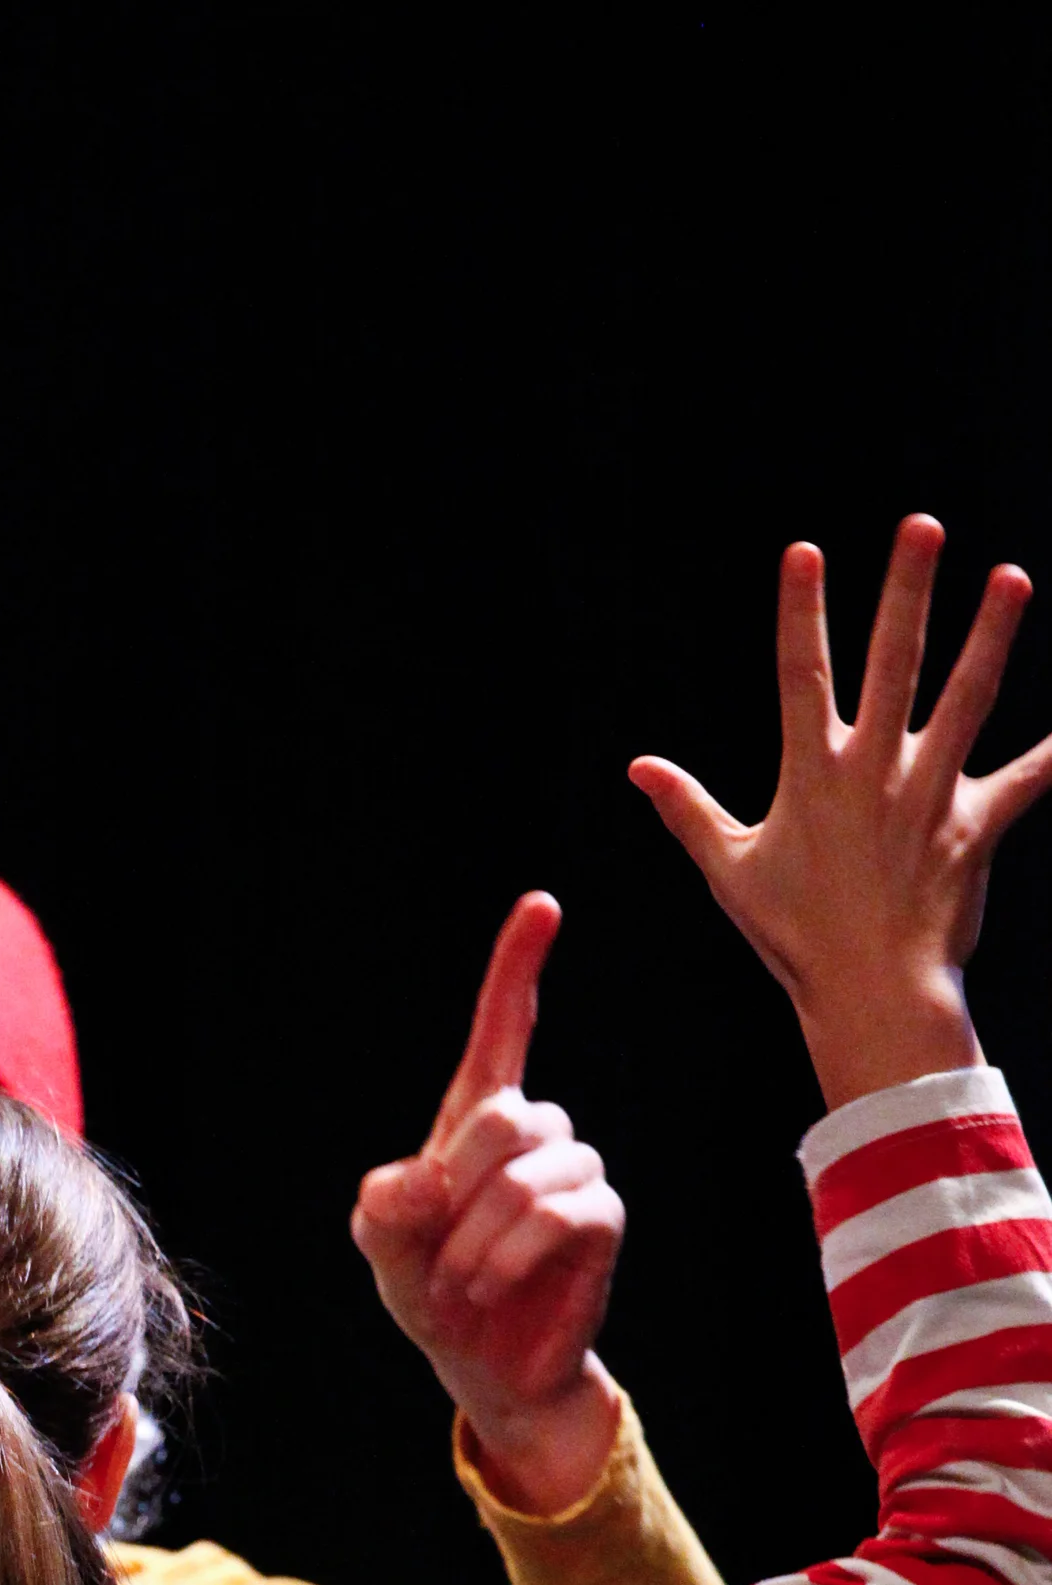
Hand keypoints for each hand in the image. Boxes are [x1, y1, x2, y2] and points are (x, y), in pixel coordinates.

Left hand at [350, 894, 626, 1513]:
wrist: (484, 1364)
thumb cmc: (433, 1293)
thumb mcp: (385, 1252)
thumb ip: (384, 1212)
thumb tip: (416, 1183)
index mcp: (476, 1119)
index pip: (503, 1028)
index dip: (517, 967)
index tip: (542, 905)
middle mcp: (534, 1131)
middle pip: (507, 1114)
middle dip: (459, 1186)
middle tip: (438, 1250)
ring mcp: (574, 1170)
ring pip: (528, 1173)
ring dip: (479, 1238)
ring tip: (463, 1281)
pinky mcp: (602, 1217)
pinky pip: (560, 1213)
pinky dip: (512, 1254)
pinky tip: (493, 1284)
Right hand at [631, 518, 1051, 1110]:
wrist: (870, 992)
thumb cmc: (794, 936)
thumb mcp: (730, 870)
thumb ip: (688, 810)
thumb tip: (638, 767)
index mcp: (813, 776)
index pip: (802, 676)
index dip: (801, 612)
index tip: (805, 550)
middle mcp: (875, 772)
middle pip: (894, 664)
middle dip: (907, 591)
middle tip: (922, 526)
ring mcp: (929, 794)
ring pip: (968, 700)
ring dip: (992, 636)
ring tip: (1013, 578)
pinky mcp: (975, 828)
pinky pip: (1026, 781)